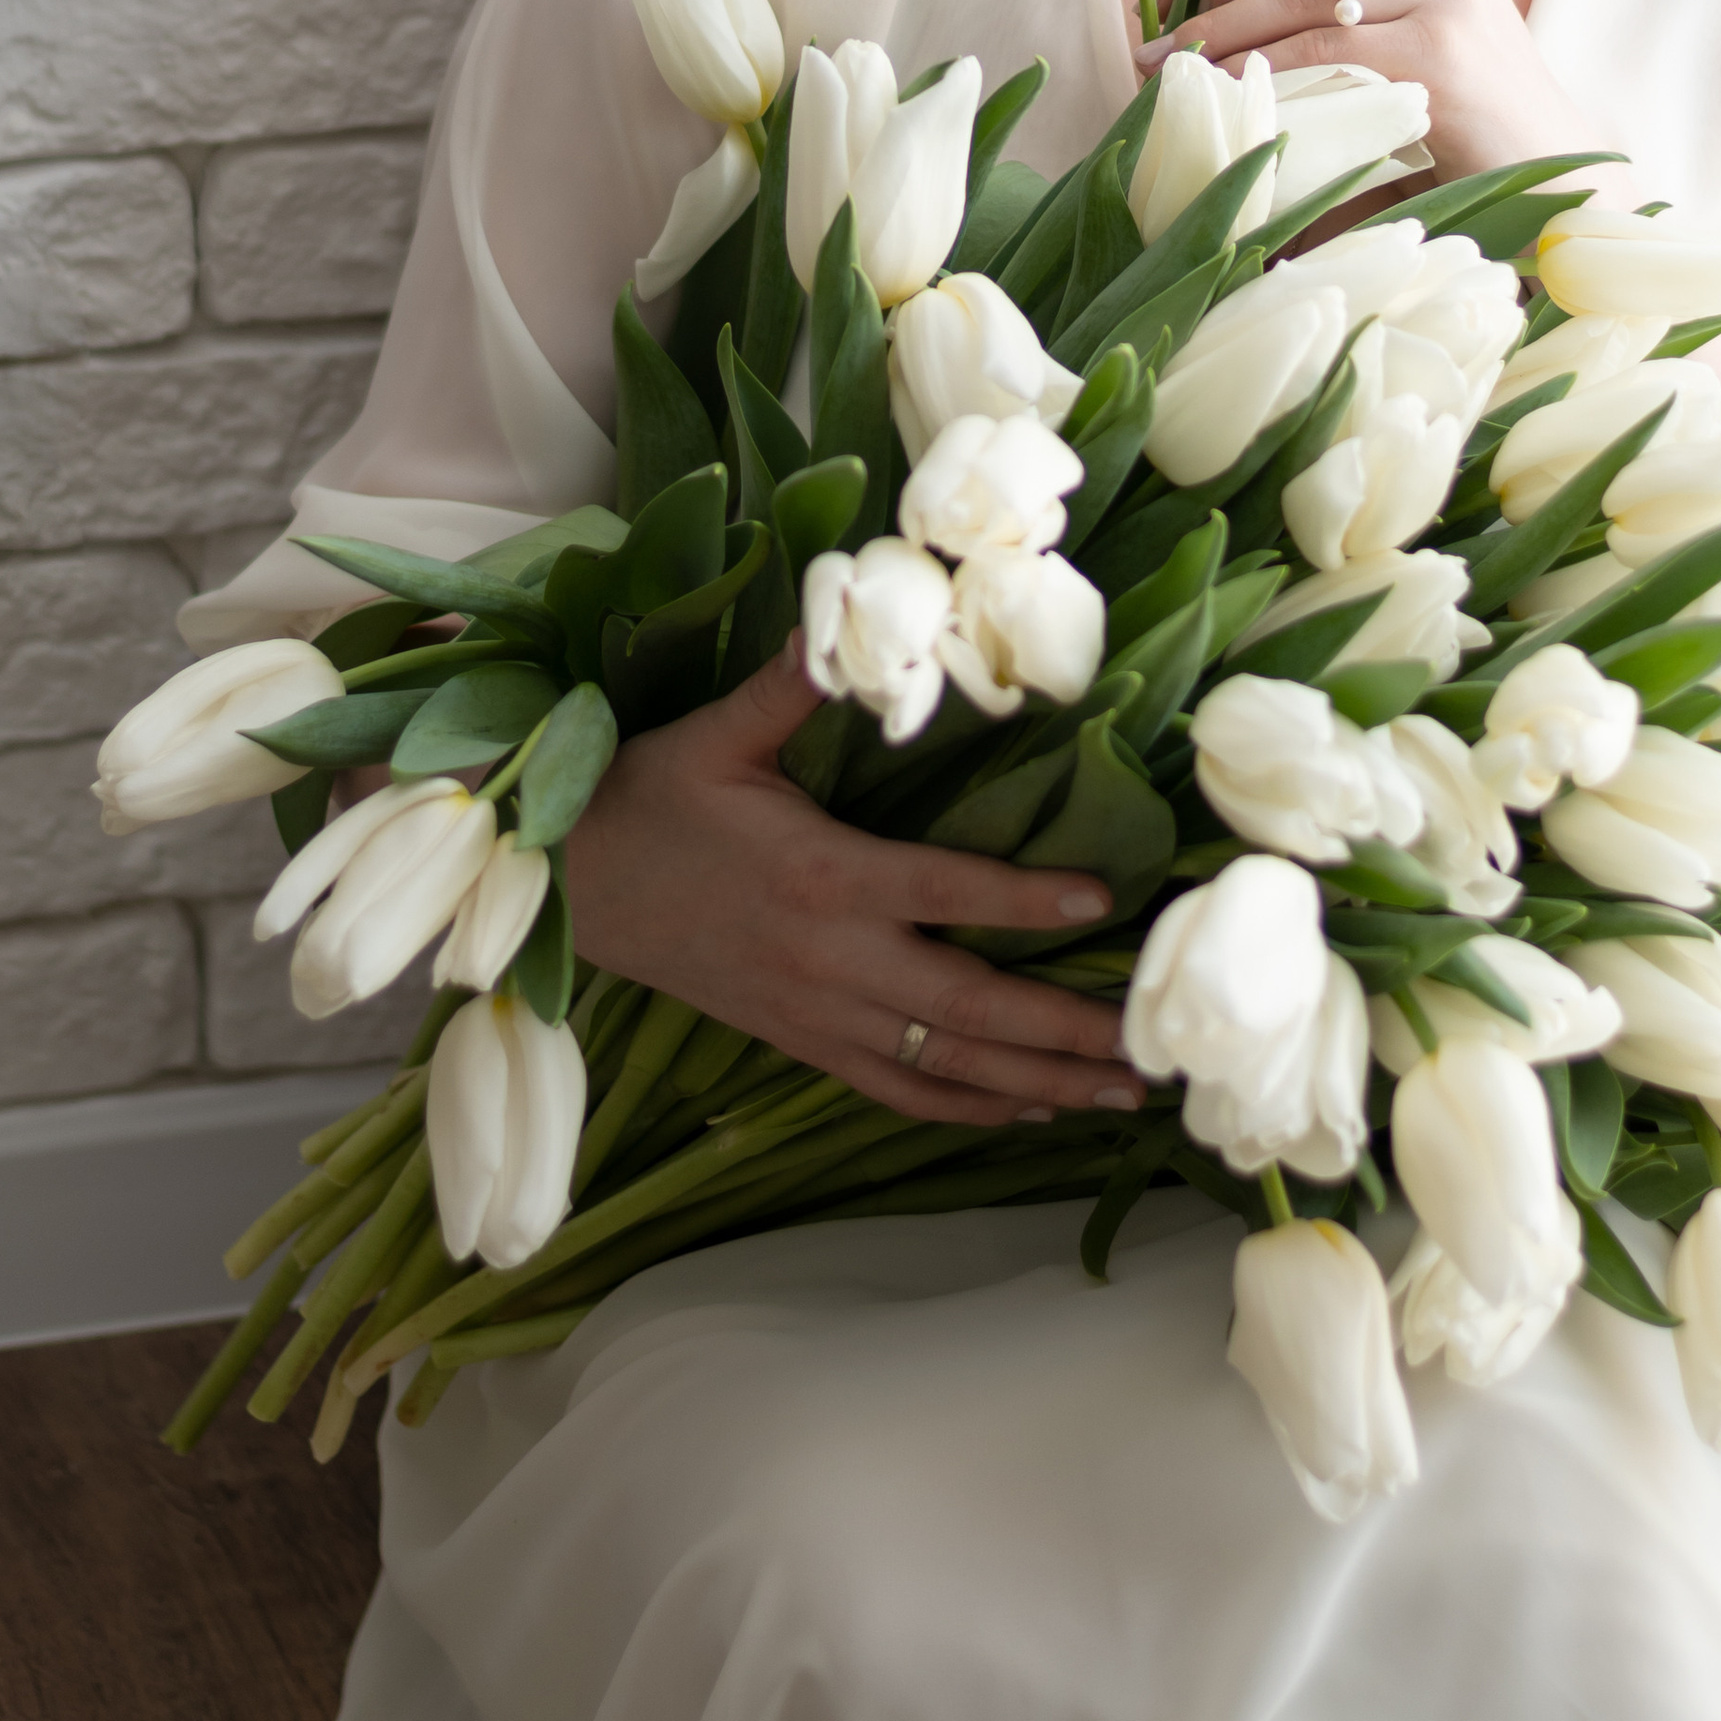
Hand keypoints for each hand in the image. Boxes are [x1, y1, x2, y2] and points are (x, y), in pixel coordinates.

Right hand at [561, 636, 1144, 1129]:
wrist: (574, 890)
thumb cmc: (653, 801)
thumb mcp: (717, 734)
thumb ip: (790, 684)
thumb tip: (841, 607)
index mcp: (823, 877)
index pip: (944, 893)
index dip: (1022, 900)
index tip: (1100, 904)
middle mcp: (831, 959)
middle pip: (965, 1009)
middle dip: (1060, 1033)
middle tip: (1146, 1053)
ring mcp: (817, 1013)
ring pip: (941, 1066)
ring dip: (1034, 1085)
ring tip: (1117, 1096)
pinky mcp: (800, 1041)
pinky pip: (893, 1089)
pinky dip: (964, 1109)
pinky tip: (1024, 1113)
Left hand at [1148, 0, 1617, 186]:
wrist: (1569, 190)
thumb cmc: (1480, 135)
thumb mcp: (1417, 54)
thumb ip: (1348, 29)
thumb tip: (1227, 43)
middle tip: (1170, 34)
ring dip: (1220, 32)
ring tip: (1173, 72)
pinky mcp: (1437, 57)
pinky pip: (1316, 54)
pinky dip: (1257, 72)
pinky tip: (1227, 96)